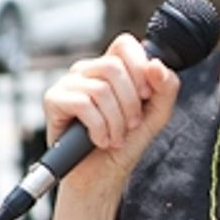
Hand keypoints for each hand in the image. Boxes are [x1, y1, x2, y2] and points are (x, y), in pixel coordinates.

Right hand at [42, 33, 180, 191]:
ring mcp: (69, 83)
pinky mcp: (53, 100)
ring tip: (116, 138)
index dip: (140, 68)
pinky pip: (83, 104)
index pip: (125, 44)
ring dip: (116, 121)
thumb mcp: (156, 114)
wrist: (102, 175)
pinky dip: (99, 128)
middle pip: (113, 67)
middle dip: (130, 103)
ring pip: (100, 89)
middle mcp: (88, 70)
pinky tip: (100, 140)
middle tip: (131, 125)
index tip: (146, 96)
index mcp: (111, 68)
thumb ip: (166, 88)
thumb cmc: (126, 143)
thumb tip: (155, 65)